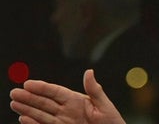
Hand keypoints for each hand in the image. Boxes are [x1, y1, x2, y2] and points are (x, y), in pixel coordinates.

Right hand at [9, 69, 124, 123]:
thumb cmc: (111, 122)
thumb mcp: (104, 105)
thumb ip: (94, 90)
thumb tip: (89, 71)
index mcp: (76, 101)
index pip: (55, 92)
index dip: (42, 87)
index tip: (28, 83)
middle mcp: (66, 111)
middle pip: (44, 103)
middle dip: (29, 98)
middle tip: (14, 93)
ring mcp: (62, 122)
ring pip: (41, 115)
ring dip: (27, 110)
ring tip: (14, 104)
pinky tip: (24, 119)